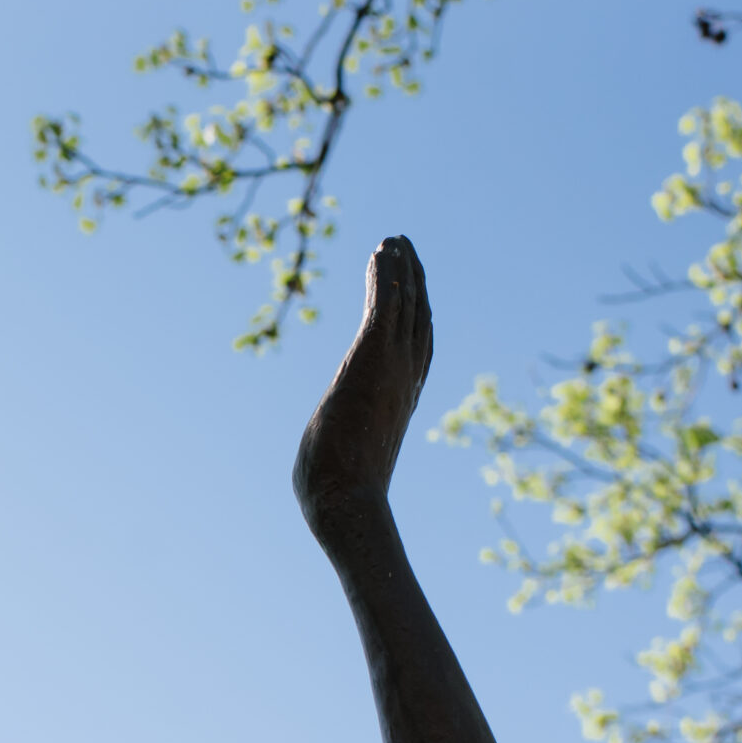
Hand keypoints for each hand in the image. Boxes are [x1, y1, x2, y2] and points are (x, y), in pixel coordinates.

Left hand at [293, 236, 433, 537]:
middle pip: (417, 317)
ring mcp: (393, 367)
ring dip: (401, 269)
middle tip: (405, 249)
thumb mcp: (345, 459)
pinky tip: (380, 252)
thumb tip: (324, 471)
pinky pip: (384, 305)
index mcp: (401, 399)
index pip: (415, 347)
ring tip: (393, 241)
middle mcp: (404, 378)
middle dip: (413, 281)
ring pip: (405, 305)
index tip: (411, 289)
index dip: (415, 314)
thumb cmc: (340, 494)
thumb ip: (342, 446)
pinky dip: (385, 276)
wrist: (347, 501)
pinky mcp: (372, 358)